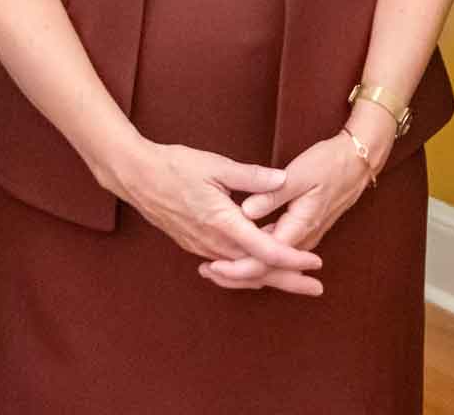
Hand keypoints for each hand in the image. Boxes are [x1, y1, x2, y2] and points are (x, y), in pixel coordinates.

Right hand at [101, 139, 324, 295]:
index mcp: (222, 223)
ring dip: (268, 277)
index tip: (316, 263)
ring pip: (241, 272)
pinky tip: (257, 269)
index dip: (292, 259)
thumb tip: (282, 180)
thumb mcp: (216, 165)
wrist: (136, 176)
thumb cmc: (175, 166)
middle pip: (257, 271)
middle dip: (288, 281)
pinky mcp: (194, 245)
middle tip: (316, 289)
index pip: (265, 250)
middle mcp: (213, 243)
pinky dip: (246, 271)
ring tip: (294, 281)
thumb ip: (251, 176)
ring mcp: (201, 247)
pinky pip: (226, 266)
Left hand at [201, 130, 382, 290]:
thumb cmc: (328, 164)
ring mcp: (303, 237)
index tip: (213, 265)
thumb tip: (245, 212)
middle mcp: (303, 239)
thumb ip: (271, 193)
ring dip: (244, 269)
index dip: (238, 266)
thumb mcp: (300, 174)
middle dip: (236, 274)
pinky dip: (255, 258)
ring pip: (271, 264)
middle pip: (267, 268)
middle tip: (205, 272)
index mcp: (300, 226)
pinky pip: (276, 253)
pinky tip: (236, 254)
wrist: (357, 162)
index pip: (265, 257)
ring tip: (212, 269)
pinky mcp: (301, 232)